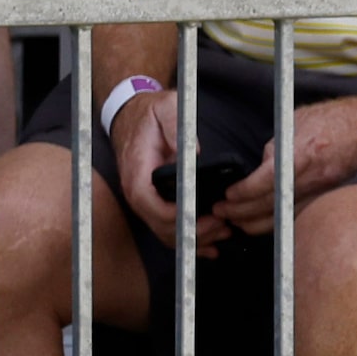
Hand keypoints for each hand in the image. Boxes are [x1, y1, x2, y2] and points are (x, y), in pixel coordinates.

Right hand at [111, 92, 225, 255]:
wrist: (132, 116)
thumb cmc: (151, 113)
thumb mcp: (167, 109)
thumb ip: (179, 129)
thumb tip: (195, 155)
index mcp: (138, 172)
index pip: (151, 204)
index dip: (177, 215)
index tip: (204, 214)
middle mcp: (137, 192)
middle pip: (161, 225)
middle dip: (194, 231)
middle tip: (225, 224)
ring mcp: (144, 201)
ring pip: (166, 233)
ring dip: (195, 239)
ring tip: (225, 232)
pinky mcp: (154, 204)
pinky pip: (169, 229)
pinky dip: (190, 241)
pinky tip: (212, 246)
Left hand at [208, 96, 356, 234]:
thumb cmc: (332, 119)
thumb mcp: (294, 124)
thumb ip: (274, 149)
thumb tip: (259, 169)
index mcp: (302, 154)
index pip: (266, 183)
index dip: (242, 193)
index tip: (227, 196)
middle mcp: (313, 177)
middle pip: (271, 206)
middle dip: (241, 213)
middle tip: (221, 212)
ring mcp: (322, 190)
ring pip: (284, 218)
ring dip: (255, 223)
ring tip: (236, 221)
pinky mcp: (326, 197)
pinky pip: (296, 215)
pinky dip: (276, 221)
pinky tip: (262, 221)